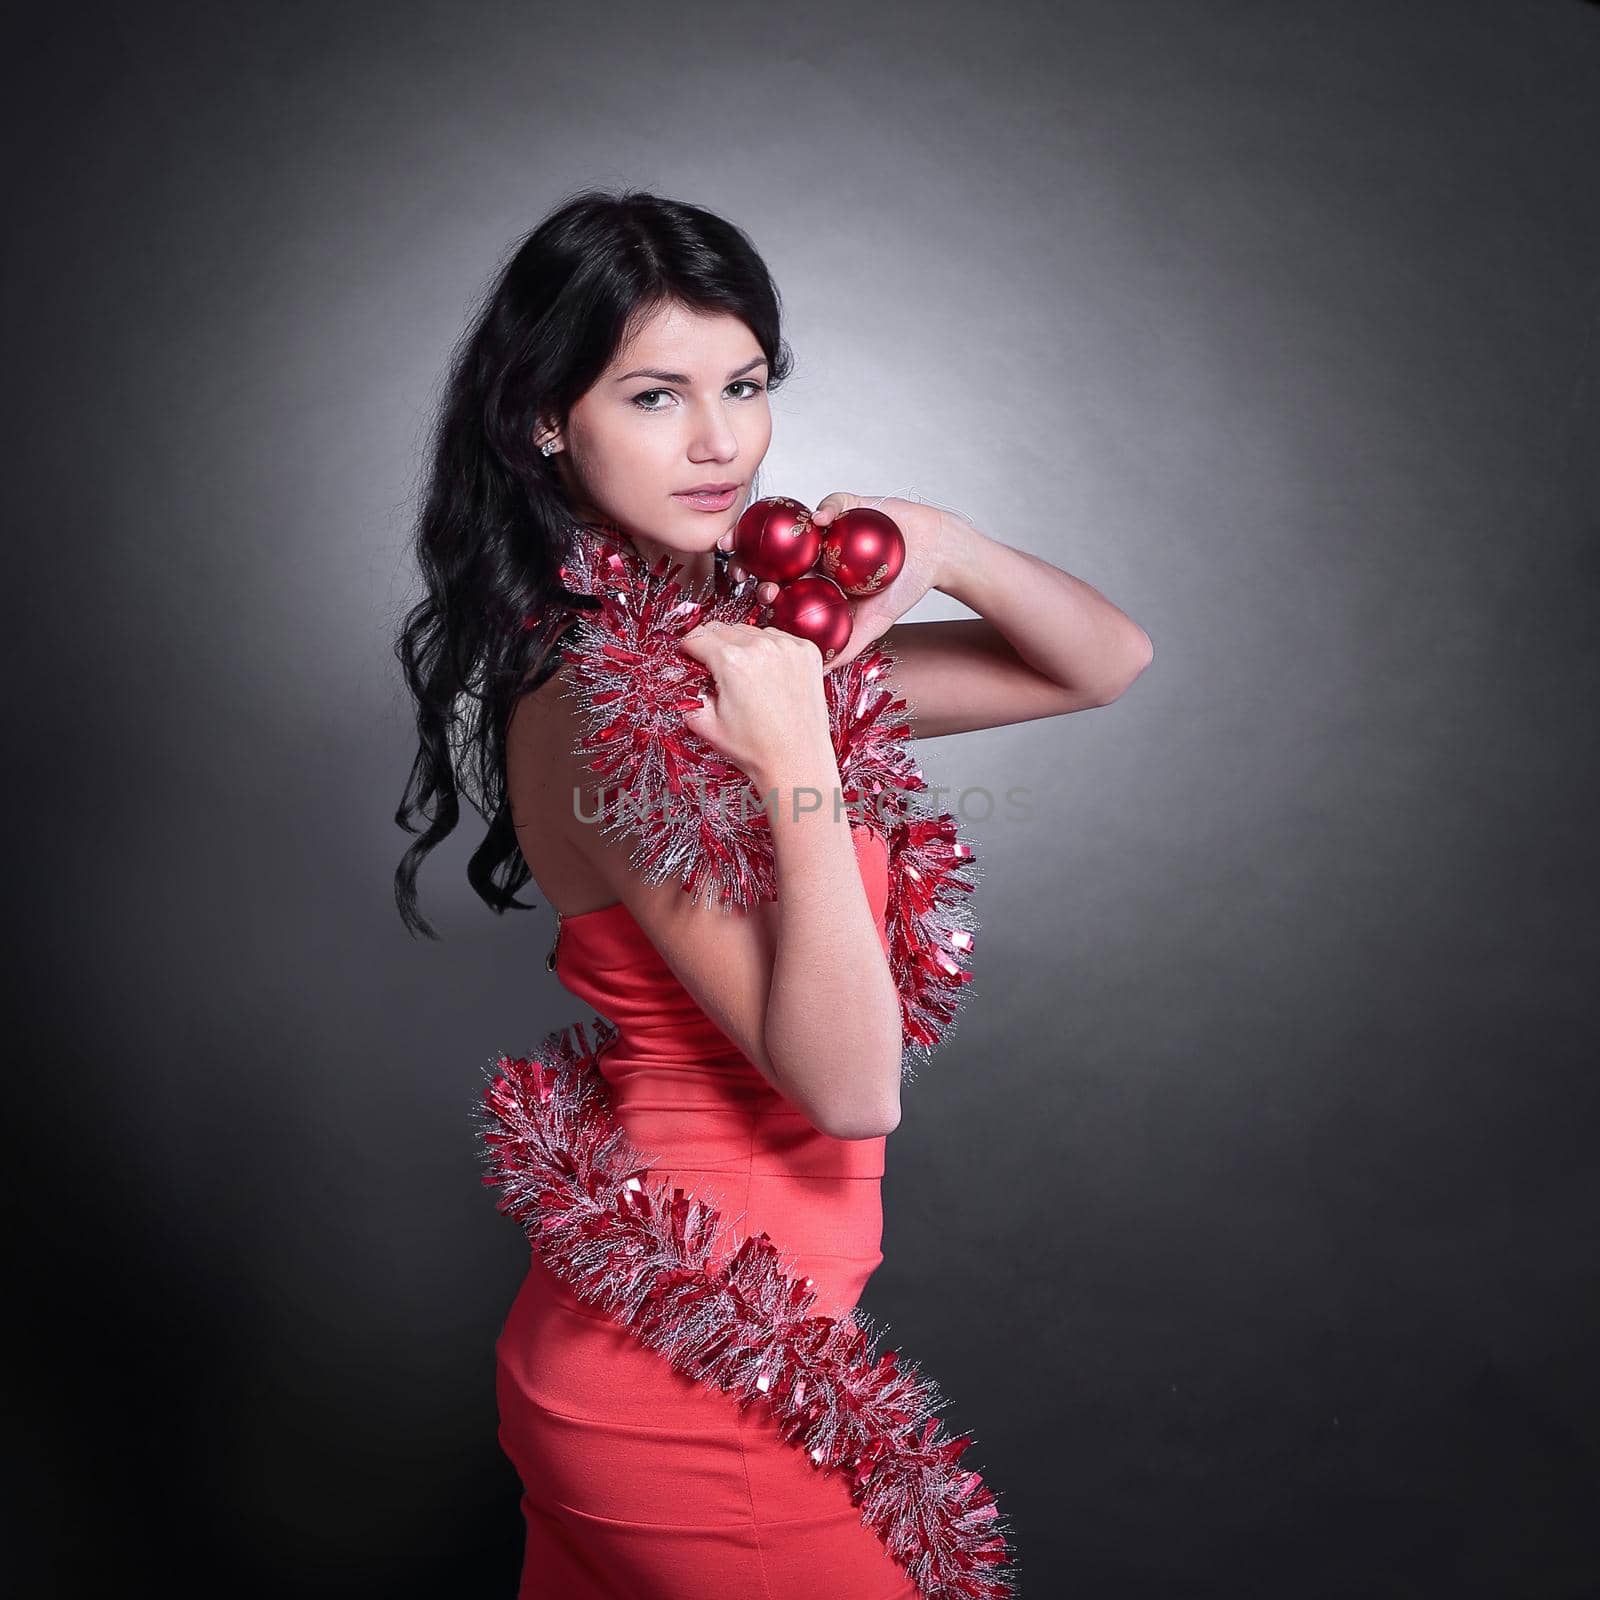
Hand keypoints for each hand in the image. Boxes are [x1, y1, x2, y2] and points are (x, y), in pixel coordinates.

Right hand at [677, 619, 836, 789]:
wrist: (797, 761)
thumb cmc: (755, 749)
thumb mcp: (706, 725)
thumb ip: (688, 696)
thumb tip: (686, 681)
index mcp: (732, 662)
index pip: (697, 637)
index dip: (688, 648)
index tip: (688, 655)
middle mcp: (761, 647)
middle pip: (723, 629)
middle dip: (713, 645)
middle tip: (714, 669)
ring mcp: (788, 647)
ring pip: (751, 631)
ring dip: (742, 645)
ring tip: (745, 676)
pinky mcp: (807, 652)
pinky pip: (778, 638)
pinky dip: (769, 649)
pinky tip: (767, 674)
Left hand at [717, 494, 961, 672]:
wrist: (936, 556)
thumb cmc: (904, 589)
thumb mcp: (874, 624)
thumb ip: (848, 645)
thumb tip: (820, 671)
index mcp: (817, 580)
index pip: (781, 583)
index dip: (762, 585)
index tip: (754, 592)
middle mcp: (818, 552)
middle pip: (775, 552)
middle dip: (753, 556)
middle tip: (742, 565)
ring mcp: (831, 529)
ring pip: (794, 525)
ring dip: (775, 527)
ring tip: (763, 536)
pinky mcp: (849, 505)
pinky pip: (832, 504)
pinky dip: (826, 509)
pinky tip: (821, 519)